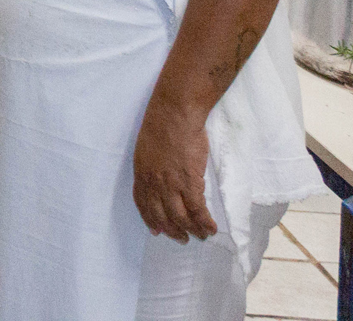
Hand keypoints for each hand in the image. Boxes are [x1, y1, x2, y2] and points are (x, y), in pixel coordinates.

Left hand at [133, 100, 217, 241]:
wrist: (174, 114)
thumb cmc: (162, 124)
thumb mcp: (146, 147)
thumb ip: (150, 165)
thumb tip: (158, 176)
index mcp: (140, 172)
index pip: (142, 204)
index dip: (150, 220)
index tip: (157, 231)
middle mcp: (153, 182)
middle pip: (161, 215)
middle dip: (172, 230)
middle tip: (182, 238)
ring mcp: (171, 184)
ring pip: (181, 217)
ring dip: (192, 230)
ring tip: (201, 236)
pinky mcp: (190, 182)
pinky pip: (197, 210)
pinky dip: (204, 222)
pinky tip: (211, 228)